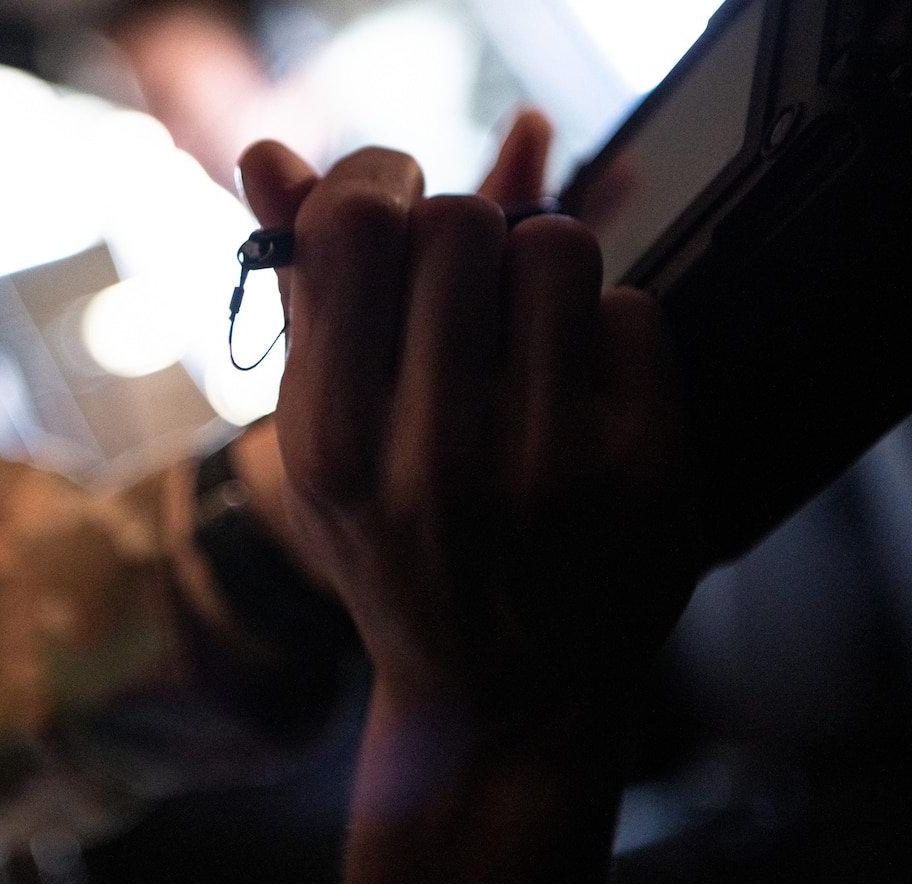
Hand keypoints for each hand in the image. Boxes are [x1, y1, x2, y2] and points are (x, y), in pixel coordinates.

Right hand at [237, 135, 696, 720]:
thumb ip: (302, 300)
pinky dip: (606, 334)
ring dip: (539, 272)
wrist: (504, 697)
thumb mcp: (321, 447)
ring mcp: (548, 465)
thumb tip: (267, 158)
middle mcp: (435, 458)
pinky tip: (581, 397)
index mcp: (333, 446)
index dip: (380, 185)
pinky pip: (632, 308)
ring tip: (525, 341)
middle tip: (464, 294)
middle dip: (462, 237)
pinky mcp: (644, 468)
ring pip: (556, 246)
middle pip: (461, 223)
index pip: (361, 225)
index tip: (393, 208)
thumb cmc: (399, 552)